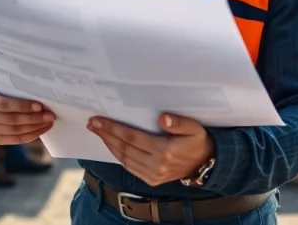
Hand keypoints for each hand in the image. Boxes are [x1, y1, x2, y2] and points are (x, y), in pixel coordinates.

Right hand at [0, 86, 54, 144]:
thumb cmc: (4, 89)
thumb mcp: (5, 85)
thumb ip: (18, 88)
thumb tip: (43, 93)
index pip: (4, 104)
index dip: (23, 106)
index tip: (40, 106)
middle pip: (11, 119)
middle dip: (33, 118)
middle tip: (50, 115)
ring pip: (15, 131)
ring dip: (35, 127)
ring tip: (49, 122)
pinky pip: (16, 139)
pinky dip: (31, 135)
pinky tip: (42, 129)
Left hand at [87, 114, 214, 186]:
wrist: (205, 164)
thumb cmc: (198, 141)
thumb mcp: (194, 127)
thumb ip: (179, 122)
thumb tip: (162, 118)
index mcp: (164, 150)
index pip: (131, 137)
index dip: (113, 128)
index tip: (98, 120)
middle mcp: (156, 165)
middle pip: (124, 148)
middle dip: (106, 135)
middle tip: (92, 124)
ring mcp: (153, 175)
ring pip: (124, 159)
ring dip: (109, 145)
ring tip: (98, 132)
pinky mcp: (151, 180)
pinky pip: (129, 167)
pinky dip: (118, 156)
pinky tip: (111, 145)